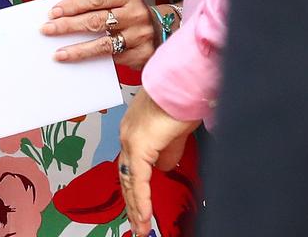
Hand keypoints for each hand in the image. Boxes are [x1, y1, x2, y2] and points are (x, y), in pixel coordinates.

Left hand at [41, 0, 157, 68]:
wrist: (163, 31)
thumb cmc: (131, 12)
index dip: (73, 4)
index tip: (53, 12)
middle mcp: (136, 13)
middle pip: (96, 20)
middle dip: (68, 26)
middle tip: (47, 30)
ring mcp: (140, 36)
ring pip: (102, 44)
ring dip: (77, 49)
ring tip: (58, 53)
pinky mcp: (141, 55)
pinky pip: (112, 59)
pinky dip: (93, 60)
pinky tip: (78, 62)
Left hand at [118, 88, 199, 236]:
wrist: (181, 85)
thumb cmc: (180, 99)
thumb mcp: (173, 132)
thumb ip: (167, 150)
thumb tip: (164, 166)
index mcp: (134, 130)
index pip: (130, 167)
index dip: (134, 189)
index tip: (137, 207)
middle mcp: (127, 134)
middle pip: (126, 177)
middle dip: (132, 204)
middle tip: (137, 225)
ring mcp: (130, 139)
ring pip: (129, 180)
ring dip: (135, 207)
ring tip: (140, 227)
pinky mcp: (139, 144)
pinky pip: (138, 179)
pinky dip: (142, 200)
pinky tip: (145, 215)